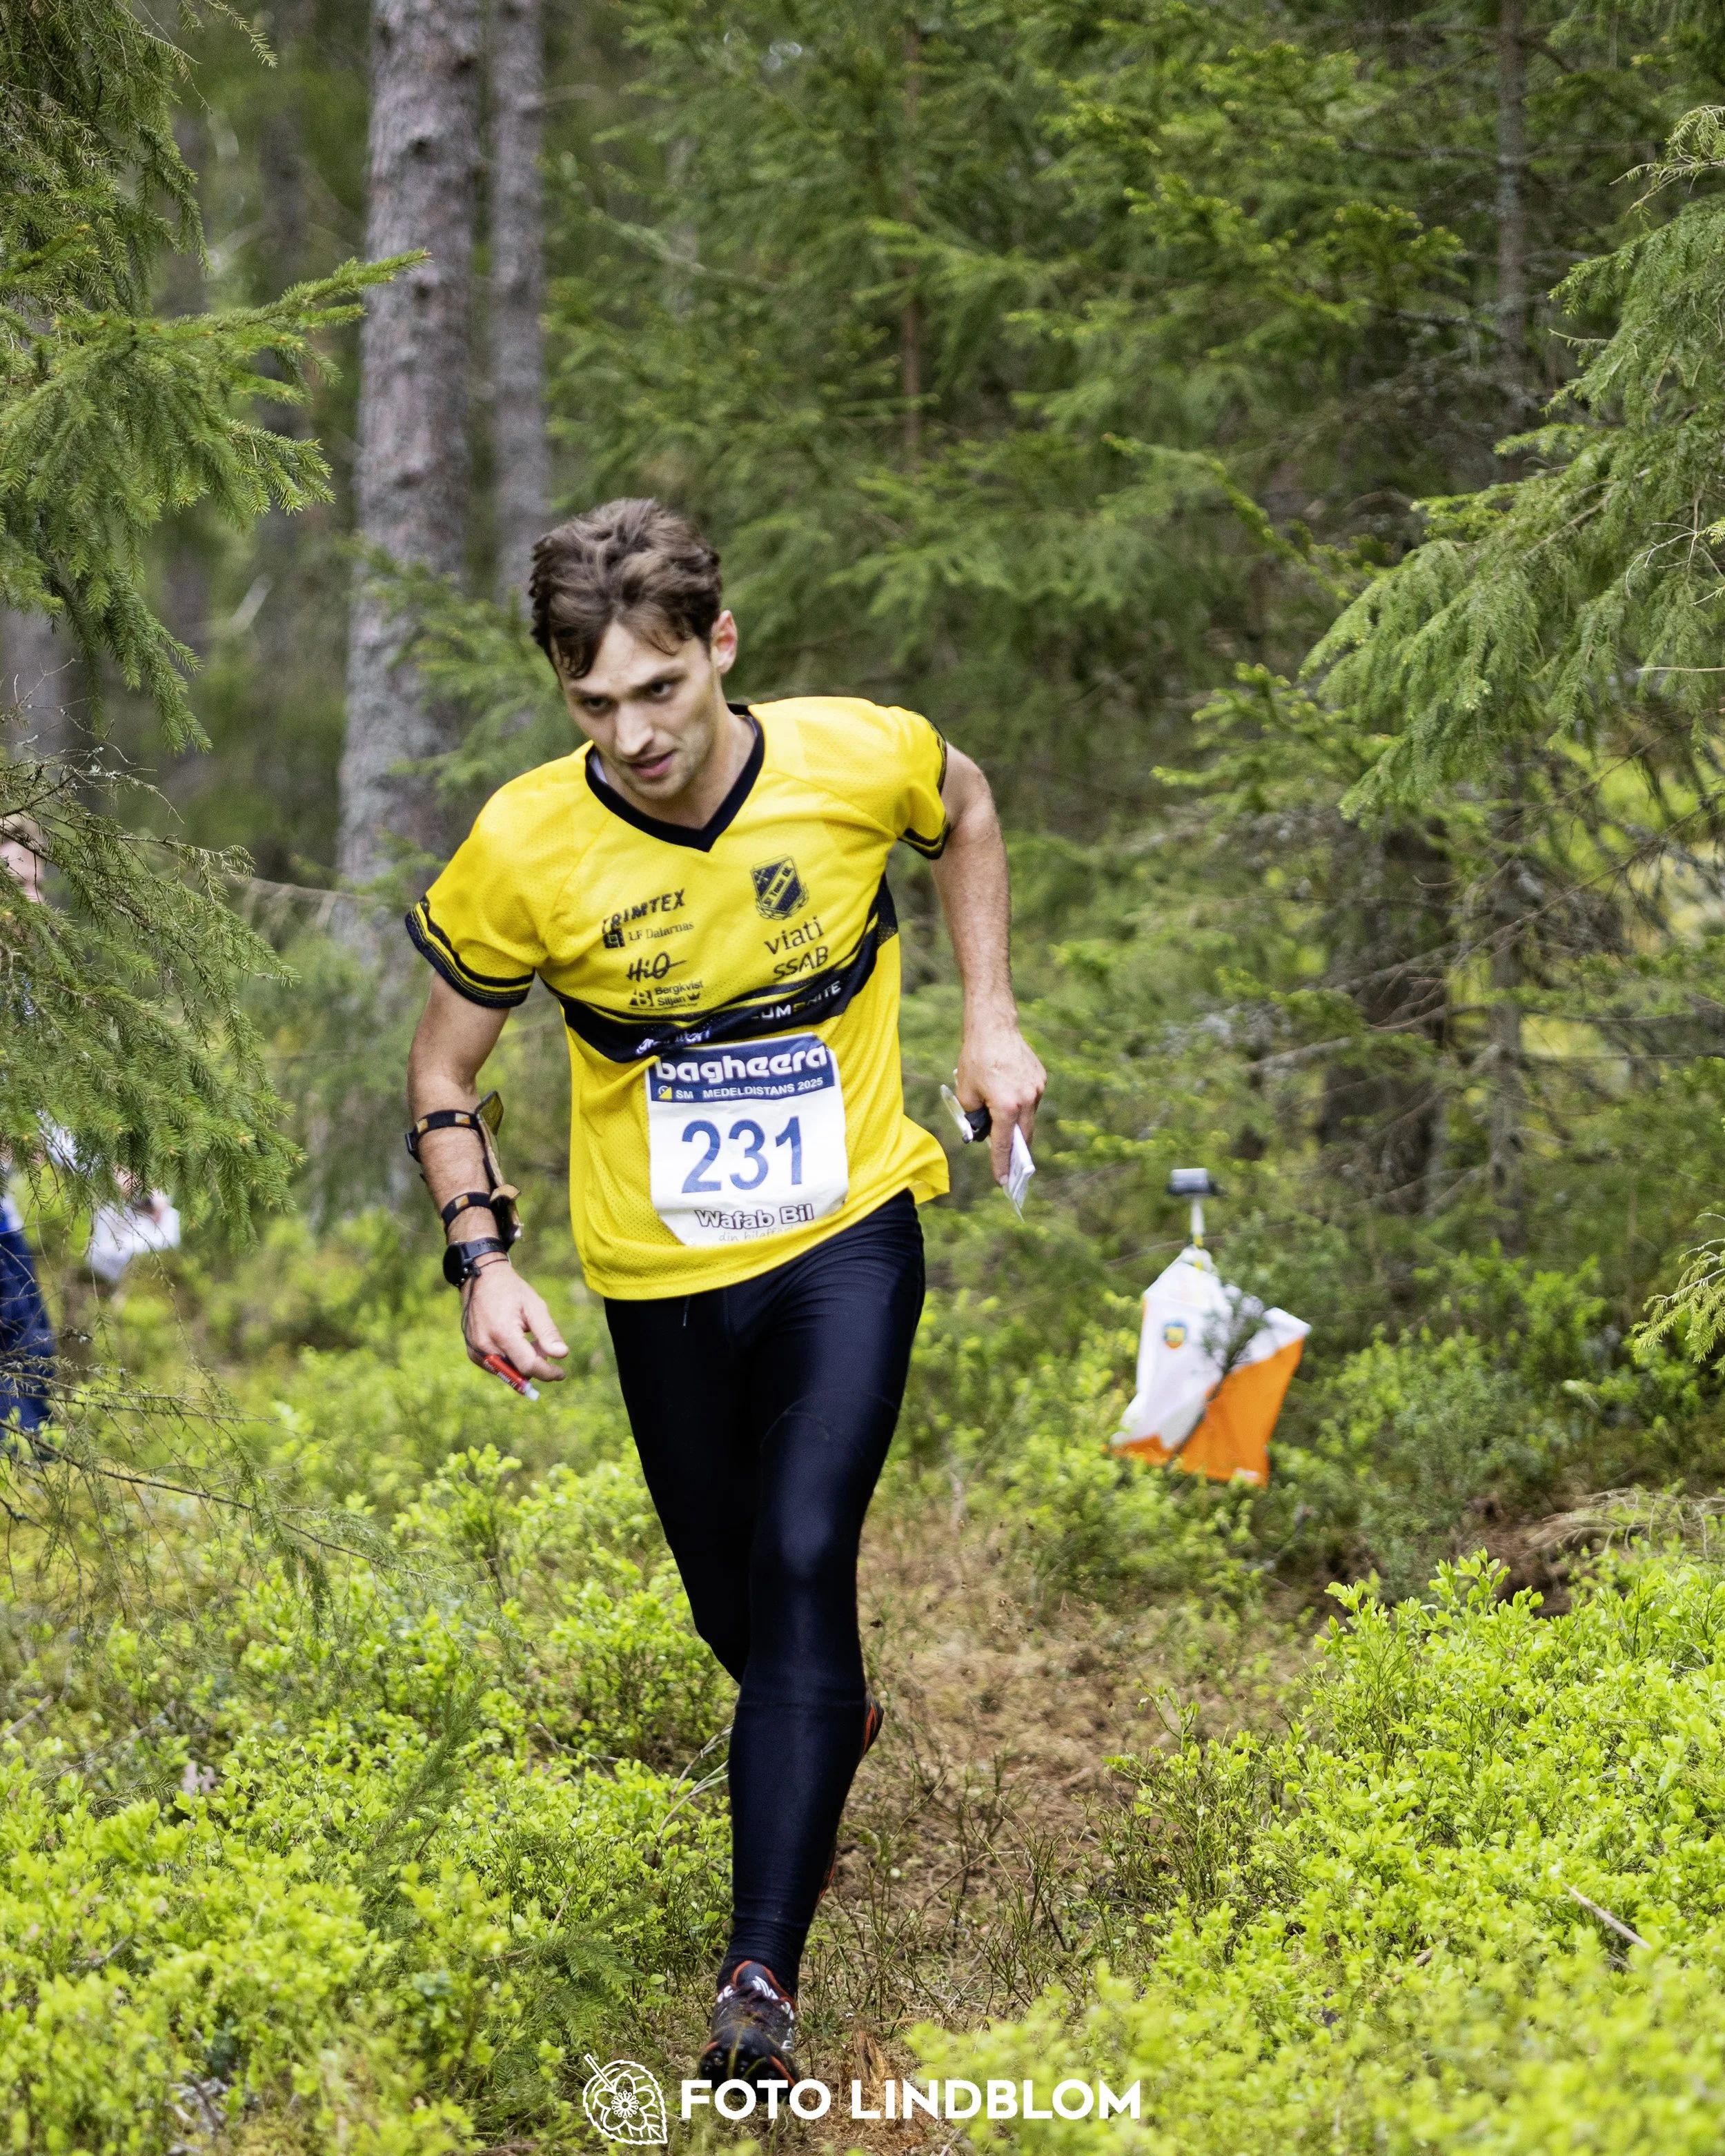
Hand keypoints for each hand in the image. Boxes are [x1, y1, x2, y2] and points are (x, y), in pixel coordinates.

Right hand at [461, 1259, 568, 1381]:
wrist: (481, 1280)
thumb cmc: (511, 1291)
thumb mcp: (535, 1306)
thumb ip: (548, 1332)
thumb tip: (562, 1355)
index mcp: (502, 1333)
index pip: (528, 1366)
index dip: (547, 1373)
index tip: (562, 1374)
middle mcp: (485, 1346)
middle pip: (519, 1371)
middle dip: (536, 1363)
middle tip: (541, 1343)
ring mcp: (476, 1351)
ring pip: (509, 1371)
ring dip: (522, 1362)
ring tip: (525, 1336)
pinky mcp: (473, 1354)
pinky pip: (498, 1367)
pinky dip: (511, 1360)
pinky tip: (513, 1340)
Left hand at [955, 1018, 1045, 1185]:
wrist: (993, 1026)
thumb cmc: (975, 1058)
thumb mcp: (966, 1092)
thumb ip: (975, 1115)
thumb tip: (984, 1129)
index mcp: (1006, 1106)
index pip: (1003, 1144)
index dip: (1001, 1164)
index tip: (1004, 1181)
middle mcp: (1027, 1100)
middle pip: (1023, 1136)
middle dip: (1015, 1152)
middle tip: (1010, 1167)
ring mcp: (1037, 1089)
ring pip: (1028, 1118)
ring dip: (1016, 1125)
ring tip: (1002, 1126)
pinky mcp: (1041, 1078)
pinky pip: (1031, 1101)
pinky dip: (1021, 1106)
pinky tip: (1007, 1097)